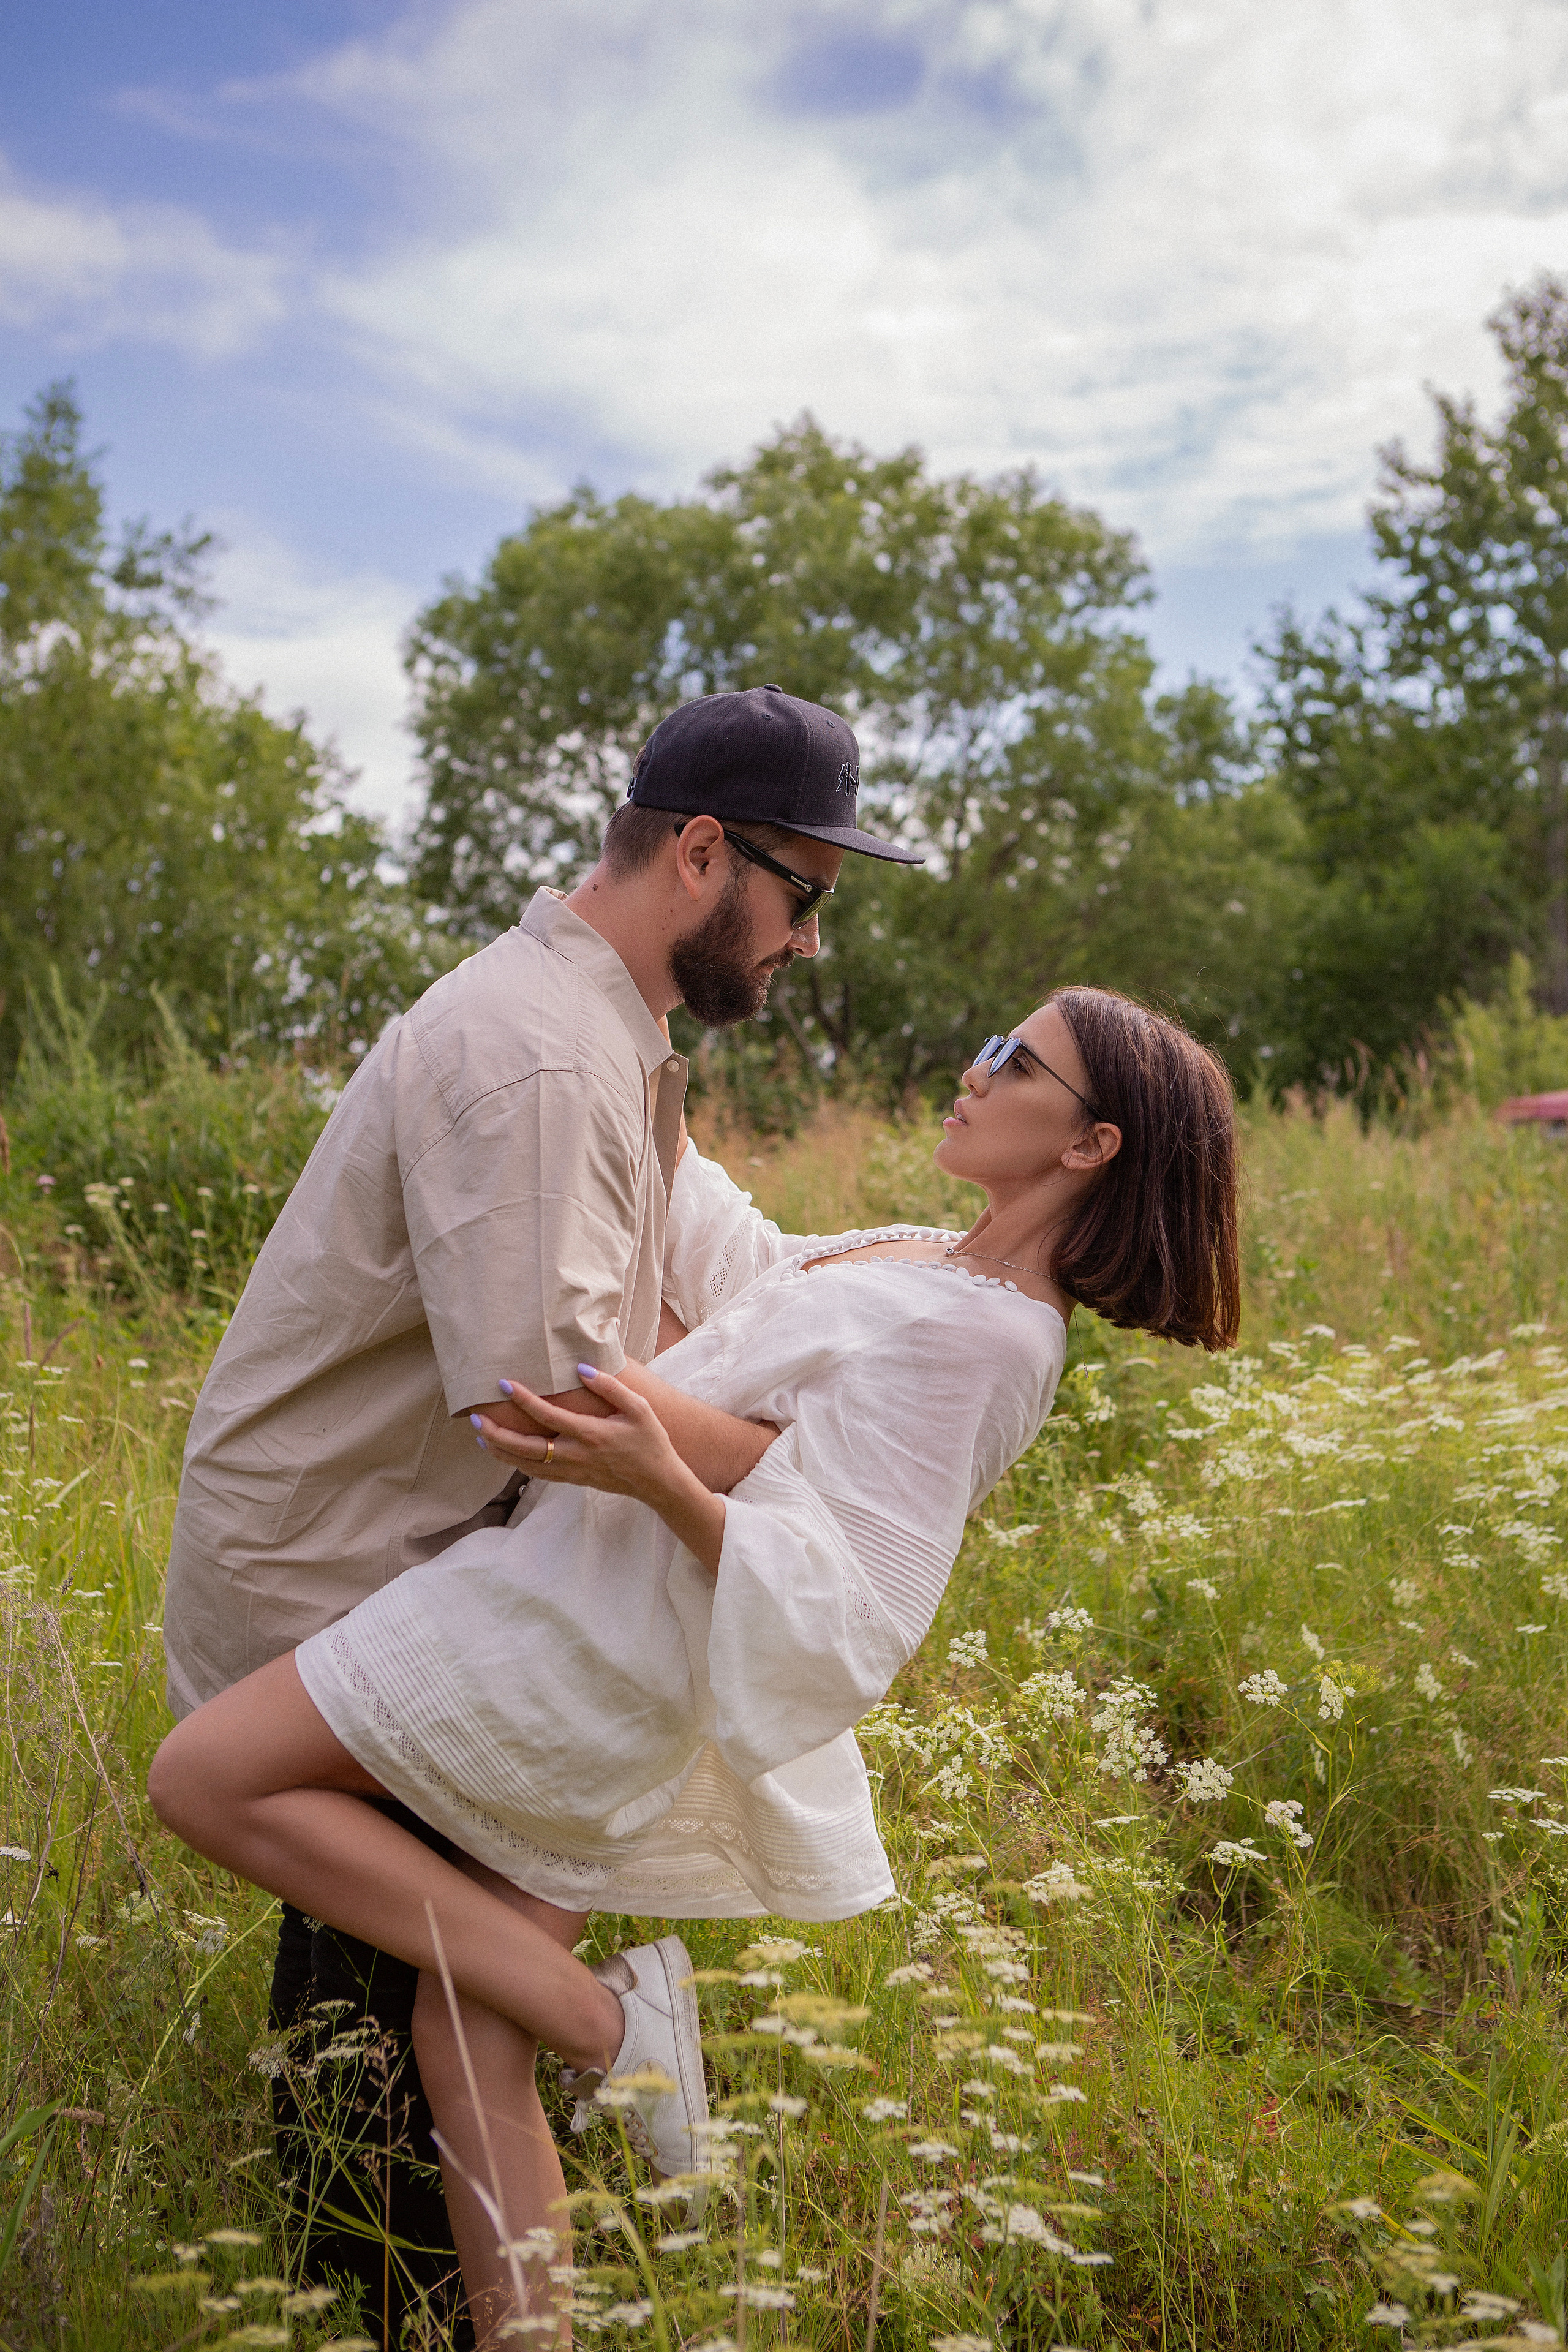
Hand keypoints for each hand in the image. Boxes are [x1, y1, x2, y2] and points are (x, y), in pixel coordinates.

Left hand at [471, 1367, 684, 1505]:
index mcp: (591, 1434)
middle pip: (526, 1447)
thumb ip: (610, 1387)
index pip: (548, 1416)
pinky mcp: (573, 1480)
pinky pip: (537, 1475)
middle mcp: (576, 1455)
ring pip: (526, 1465)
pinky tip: (505, 1454)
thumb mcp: (638, 1408)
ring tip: (480, 1436)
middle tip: (475, 1419)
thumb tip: (581, 1369)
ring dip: (501, 1451)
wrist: (658, 1482)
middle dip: (497, 1434)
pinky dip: (516, 1464)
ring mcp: (573, 1471)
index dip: (524, 1399)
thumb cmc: (650, 1441)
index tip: (504, 1384)